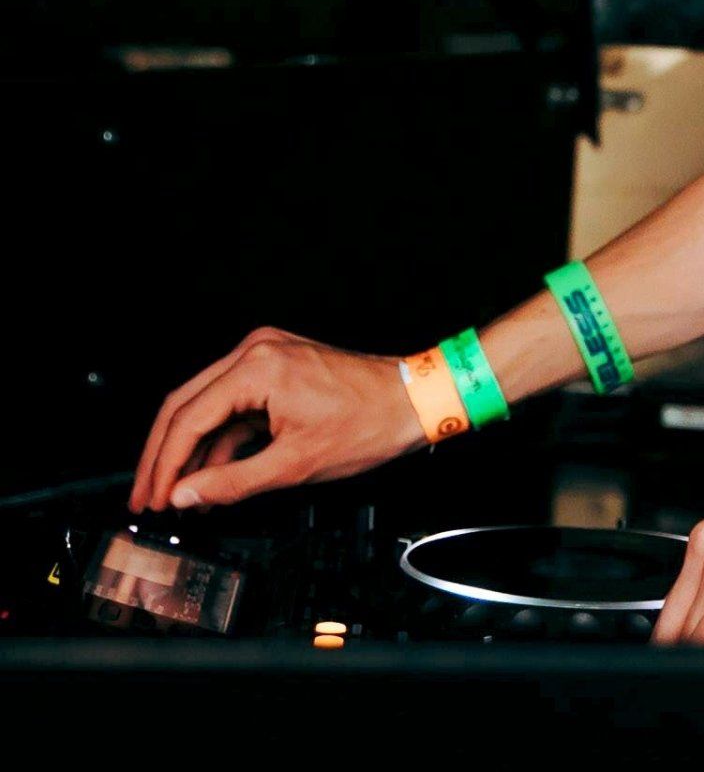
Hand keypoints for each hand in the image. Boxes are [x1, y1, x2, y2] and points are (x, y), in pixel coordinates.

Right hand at [128, 326, 424, 513]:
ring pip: (207, 405)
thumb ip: (231, 483)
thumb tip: (185, 494)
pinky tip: (211, 475)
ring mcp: (268, 356)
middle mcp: (257, 351)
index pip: (188, 418)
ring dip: (191, 450)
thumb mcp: (294, 465)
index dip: (162, 466)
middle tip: (145, 496)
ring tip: (178, 495)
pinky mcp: (278, 368)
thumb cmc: (368, 424)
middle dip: (163, 456)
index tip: (148, 498)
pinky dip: (221, 439)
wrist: (413, 401)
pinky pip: (234, 405)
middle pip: (186, 405)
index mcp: (258, 368)